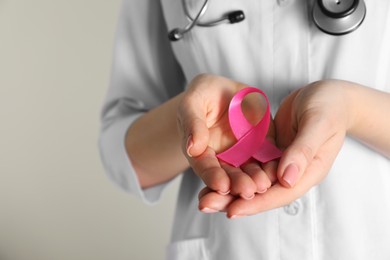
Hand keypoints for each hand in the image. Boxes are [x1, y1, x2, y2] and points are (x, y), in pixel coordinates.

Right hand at [177, 74, 276, 200]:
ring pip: (250, 170)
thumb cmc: (203, 95)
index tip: (221, 185)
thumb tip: (192, 148)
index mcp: (201, 151)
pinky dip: (272, 165)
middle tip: (247, 191)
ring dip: (255, 180)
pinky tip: (277, 171)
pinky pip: (269, 157)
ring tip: (263, 185)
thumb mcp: (193, 102)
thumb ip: (192, 123)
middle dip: (237, 184)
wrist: (225, 90)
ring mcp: (244, 154)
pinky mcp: (263, 146)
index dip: (212, 176)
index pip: (205, 166)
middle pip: (229, 174)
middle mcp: (223, 158)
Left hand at [210, 80, 349, 217]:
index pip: (280, 194)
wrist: (329, 95)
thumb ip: (303, 150)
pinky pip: (250, 166)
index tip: (231, 210)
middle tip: (206, 205)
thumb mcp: (318, 123)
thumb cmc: (330, 106)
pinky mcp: (271, 152)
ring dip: (229, 189)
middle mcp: (292, 172)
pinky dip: (234, 171)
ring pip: (253, 181)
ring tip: (203, 196)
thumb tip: (285, 180)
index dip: (256, 204)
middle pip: (262, 193)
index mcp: (308, 171)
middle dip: (234, 200)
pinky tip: (215, 174)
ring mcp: (281, 163)